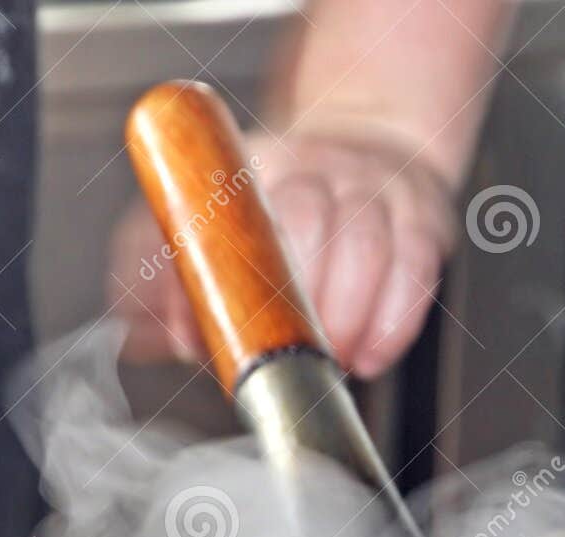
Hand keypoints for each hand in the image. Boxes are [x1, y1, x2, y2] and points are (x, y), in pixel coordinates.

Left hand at [109, 129, 455, 379]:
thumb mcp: (214, 216)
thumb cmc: (289, 205)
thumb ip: (165, 273)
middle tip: (286, 352)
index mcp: (253, 166)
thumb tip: (142, 335)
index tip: (205, 329)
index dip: (217, 275)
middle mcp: (315, 166)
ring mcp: (374, 189)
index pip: (229, 212)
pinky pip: (415, 269)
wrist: (376, 147)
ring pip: (364, 247)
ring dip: (345, 318)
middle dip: (295, 302)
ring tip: (330, 360)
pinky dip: (393, 322)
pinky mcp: (422, 218)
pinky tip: (371, 356)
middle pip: (307, 221)